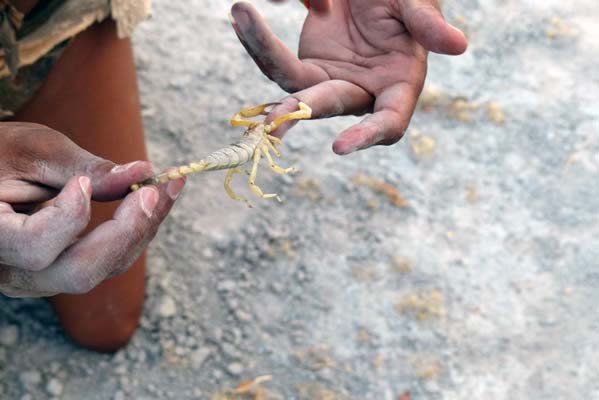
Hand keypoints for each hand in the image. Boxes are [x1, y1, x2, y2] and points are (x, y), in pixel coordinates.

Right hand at [0, 123, 184, 296]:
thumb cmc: (3, 154)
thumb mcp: (35, 150)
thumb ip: (84, 166)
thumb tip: (142, 172)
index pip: (34, 247)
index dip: (67, 219)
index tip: (84, 183)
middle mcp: (13, 271)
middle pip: (79, 273)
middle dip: (126, 232)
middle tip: (154, 190)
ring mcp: (41, 278)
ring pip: (102, 269)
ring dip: (141, 229)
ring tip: (168, 186)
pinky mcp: (66, 270)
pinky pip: (108, 259)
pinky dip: (136, 229)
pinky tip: (157, 198)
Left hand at [230, 0, 466, 153]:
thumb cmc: (402, 0)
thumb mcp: (415, 4)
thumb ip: (426, 24)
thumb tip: (458, 46)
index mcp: (398, 86)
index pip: (388, 123)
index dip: (367, 136)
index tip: (339, 146)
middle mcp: (360, 92)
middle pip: (327, 107)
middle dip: (298, 115)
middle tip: (269, 125)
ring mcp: (329, 81)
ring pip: (292, 86)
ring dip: (266, 57)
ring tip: (243, 17)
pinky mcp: (306, 65)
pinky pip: (277, 61)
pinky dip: (259, 40)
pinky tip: (241, 15)